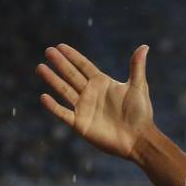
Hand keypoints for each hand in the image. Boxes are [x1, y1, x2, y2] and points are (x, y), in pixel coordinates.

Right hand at [37, 43, 154, 160]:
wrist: (139, 139)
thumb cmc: (141, 114)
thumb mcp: (139, 87)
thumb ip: (137, 66)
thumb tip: (145, 46)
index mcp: (103, 84)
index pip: (84, 66)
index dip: (73, 56)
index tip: (60, 46)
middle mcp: (91, 94)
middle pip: (71, 75)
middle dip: (60, 63)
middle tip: (48, 51)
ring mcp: (84, 108)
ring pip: (64, 90)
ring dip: (52, 79)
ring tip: (40, 67)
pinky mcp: (80, 123)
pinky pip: (63, 113)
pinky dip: (53, 106)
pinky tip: (44, 96)